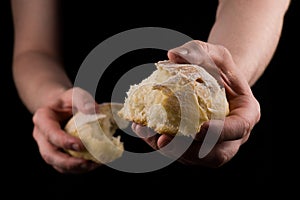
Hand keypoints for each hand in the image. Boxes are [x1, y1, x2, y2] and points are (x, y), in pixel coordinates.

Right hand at [32, 87, 100, 172]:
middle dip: (67, 162)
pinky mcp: (56, 155)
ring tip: (92, 165)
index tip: (80, 145)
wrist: (62, 108)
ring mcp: (47, 147)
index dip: (63, 141)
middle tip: (86, 162)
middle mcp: (41, 136)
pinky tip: (93, 165)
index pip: (50, 132)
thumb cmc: (69, 101)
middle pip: (49, 154)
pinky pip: (64, 167)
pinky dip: (78, 169)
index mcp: (42, 119)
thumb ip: (83, 100)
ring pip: (56, 164)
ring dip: (74, 168)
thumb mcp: (76, 94)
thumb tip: (94, 110)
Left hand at [132, 40, 260, 167]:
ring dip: (169, 150)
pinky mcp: (197, 148)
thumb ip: (197, 51)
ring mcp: (215, 145)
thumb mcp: (213, 53)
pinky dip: (161, 145)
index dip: (220, 133)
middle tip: (164, 140)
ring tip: (148, 135)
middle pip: (215, 153)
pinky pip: (181, 153)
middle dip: (187, 149)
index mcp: (246, 113)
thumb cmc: (218, 68)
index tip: (199, 129)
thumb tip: (172, 55)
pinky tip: (144, 131)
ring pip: (194, 157)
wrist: (215, 82)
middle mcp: (232, 136)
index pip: (238, 128)